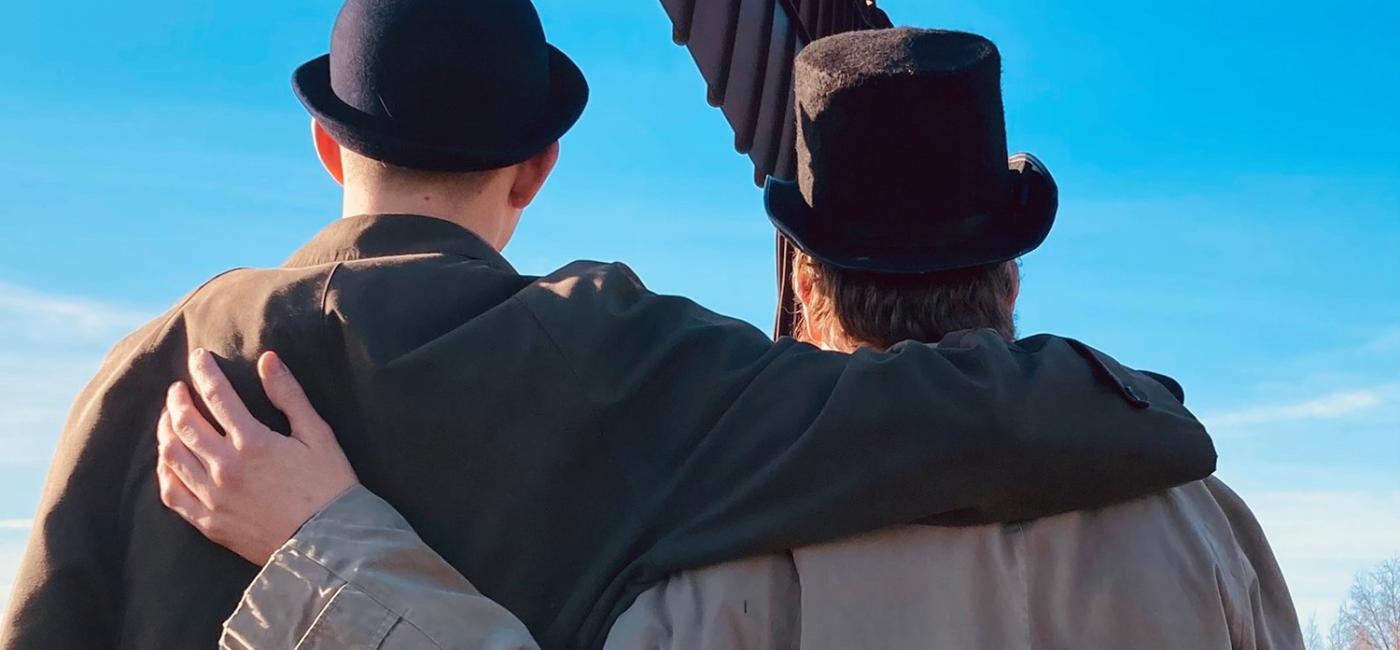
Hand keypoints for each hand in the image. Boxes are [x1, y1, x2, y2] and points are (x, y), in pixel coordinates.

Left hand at [156, 348, 357, 564]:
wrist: (328, 542)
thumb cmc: (329, 486)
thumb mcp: (318, 435)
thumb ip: (289, 396)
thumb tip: (268, 360)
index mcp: (253, 442)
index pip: (217, 396)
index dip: (204, 372)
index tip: (198, 357)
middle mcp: (225, 468)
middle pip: (186, 424)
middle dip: (177, 400)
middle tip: (178, 389)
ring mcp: (213, 497)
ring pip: (173, 456)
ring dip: (166, 431)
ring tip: (168, 418)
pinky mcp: (210, 523)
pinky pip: (173, 494)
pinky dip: (165, 472)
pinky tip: (167, 460)